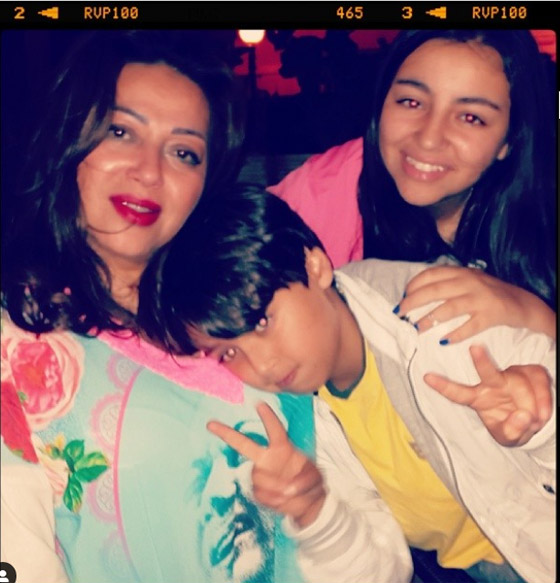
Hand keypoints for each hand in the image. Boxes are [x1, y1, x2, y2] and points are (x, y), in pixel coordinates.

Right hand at [207, 402, 325, 527]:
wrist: (307, 504)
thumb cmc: (311, 483)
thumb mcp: (316, 477)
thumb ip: (304, 479)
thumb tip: (288, 489)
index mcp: (283, 448)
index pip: (274, 430)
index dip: (268, 417)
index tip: (259, 404)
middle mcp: (268, 458)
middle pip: (244, 444)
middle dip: (227, 434)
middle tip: (210, 425)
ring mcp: (261, 474)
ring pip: (258, 476)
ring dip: (275, 486)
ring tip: (289, 491)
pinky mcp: (258, 491)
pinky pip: (261, 493)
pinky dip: (274, 499)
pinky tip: (282, 499)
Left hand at [396, 266, 555, 342]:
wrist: (522, 303)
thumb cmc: (488, 292)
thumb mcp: (468, 280)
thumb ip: (447, 282)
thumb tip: (415, 292)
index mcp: (461, 272)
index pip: (431, 275)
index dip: (413, 286)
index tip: (402, 297)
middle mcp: (469, 282)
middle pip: (433, 291)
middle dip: (412, 303)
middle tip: (399, 314)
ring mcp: (481, 299)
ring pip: (448, 309)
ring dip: (429, 320)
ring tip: (416, 329)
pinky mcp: (491, 315)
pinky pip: (470, 327)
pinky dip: (455, 335)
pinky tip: (443, 342)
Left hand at [424, 345, 552, 445]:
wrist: (535, 422)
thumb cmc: (513, 426)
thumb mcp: (509, 437)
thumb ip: (512, 431)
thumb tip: (522, 415)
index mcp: (479, 398)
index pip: (458, 394)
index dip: (443, 386)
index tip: (426, 377)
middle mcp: (493, 384)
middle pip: (487, 372)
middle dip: (480, 361)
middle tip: (475, 349)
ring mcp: (513, 375)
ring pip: (521, 385)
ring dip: (531, 406)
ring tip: (534, 421)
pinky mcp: (532, 372)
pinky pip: (539, 382)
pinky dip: (544, 399)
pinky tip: (544, 413)